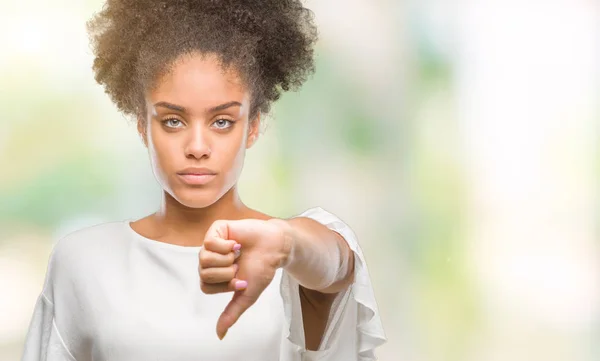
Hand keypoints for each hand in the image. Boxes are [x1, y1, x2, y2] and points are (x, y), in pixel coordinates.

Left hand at [199, 218, 291, 339]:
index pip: (206, 286)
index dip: (225, 286)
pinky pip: (209, 242)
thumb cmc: (261, 268)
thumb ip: (231, 313)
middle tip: (239, 265)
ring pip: (205, 259)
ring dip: (227, 259)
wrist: (275, 247)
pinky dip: (226, 246)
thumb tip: (219, 335)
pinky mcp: (216, 229)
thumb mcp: (246, 295)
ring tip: (238, 254)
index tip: (241, 280)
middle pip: (204, 273)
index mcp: (214, 275)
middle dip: (226, 273)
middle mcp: (210, 259)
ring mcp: (211, 244)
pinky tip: (236, 244)